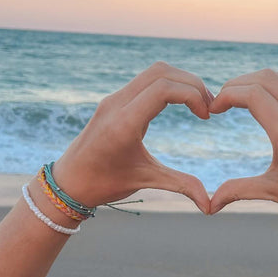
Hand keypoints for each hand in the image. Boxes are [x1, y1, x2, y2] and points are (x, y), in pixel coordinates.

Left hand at [51, 62, 211, 213]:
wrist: (67, 182)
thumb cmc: (104, 184)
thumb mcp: (145, 181)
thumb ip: (180, 185)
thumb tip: (210, 205)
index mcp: (124, 123)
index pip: (164, 89)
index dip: (192, 95)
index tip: (207, 116)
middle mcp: (117, 104)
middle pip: (162, 73)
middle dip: (192, 84)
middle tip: (209, 107)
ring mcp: (114, 98)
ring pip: (154, 71)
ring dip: (180, 81)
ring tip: (199, 104)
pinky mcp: (114, 99)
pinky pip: (145, 79)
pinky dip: (168, 83)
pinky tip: (180, 102)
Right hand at [209, 69, 277, 234]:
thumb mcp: (274, 192)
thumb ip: (237, 190)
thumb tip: (209, 206)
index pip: (254, 95)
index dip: (227, 95)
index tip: (214, 110)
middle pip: (266, 79)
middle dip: (237, 84)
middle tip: (221, 101)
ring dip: (255, 82)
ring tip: (237, 99)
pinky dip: (273, 87)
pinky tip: (261, 102)